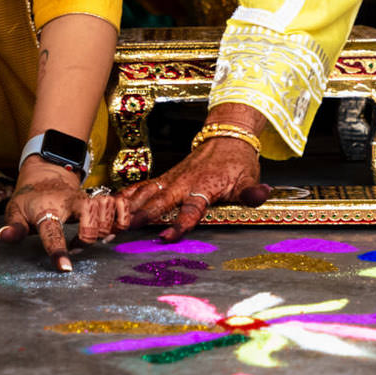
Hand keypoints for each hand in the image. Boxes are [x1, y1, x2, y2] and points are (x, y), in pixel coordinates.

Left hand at [0, 157, 121, 271]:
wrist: (46, 174)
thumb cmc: (30, 199)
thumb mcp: (14, 211)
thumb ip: (13, 227)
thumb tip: (4, 237)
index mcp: (48, 209)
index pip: (52, 232)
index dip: (58, 250)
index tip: (66, 268)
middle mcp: (72, 202)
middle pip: (91, 219)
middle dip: (88, 238)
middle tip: (75, 247)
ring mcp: (88, 198)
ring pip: (108, 210)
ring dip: (104, 229)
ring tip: (92, 239)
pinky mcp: (100, 198)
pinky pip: (121, 205)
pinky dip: (122, 220)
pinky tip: (112, 231)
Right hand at [120, 138, 270, 241]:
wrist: (226, 137)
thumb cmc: (237, 162)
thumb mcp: (248, 178)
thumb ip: (251, 192)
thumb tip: (262, 195)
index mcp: (204, 187)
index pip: (191, 209)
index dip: (180, 224)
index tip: (167, 237)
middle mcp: (184, 183)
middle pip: (161, 201)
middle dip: (144, 215)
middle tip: (126, 228)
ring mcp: (172, 179)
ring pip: (147, 192)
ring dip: (130, 206)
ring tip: (113, 219)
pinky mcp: (166, 177)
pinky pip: (144, 185)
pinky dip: (128, 194)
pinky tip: (113, 203)